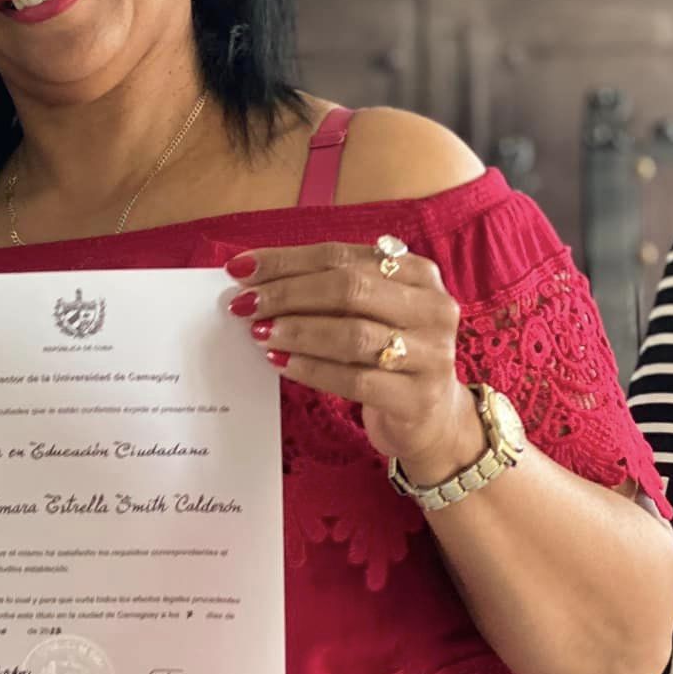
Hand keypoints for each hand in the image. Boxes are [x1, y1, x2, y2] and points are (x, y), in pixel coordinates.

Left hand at [228, 240, 481, 480]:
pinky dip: (312, 369)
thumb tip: (255, 281)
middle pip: (350, 289)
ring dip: (297, 331)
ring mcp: (431, 354)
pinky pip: (356, 380)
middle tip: (245, 305)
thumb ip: (326, 291)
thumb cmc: (385, 354)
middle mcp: (432, 307)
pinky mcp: (418, 398)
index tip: (240, 269)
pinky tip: (280, 363)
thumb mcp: (366, 314)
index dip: (286, 260)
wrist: (429, 417)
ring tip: (258, 333)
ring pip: (353, 334)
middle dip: (288, 293)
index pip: (342, 256)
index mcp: (417, 273)